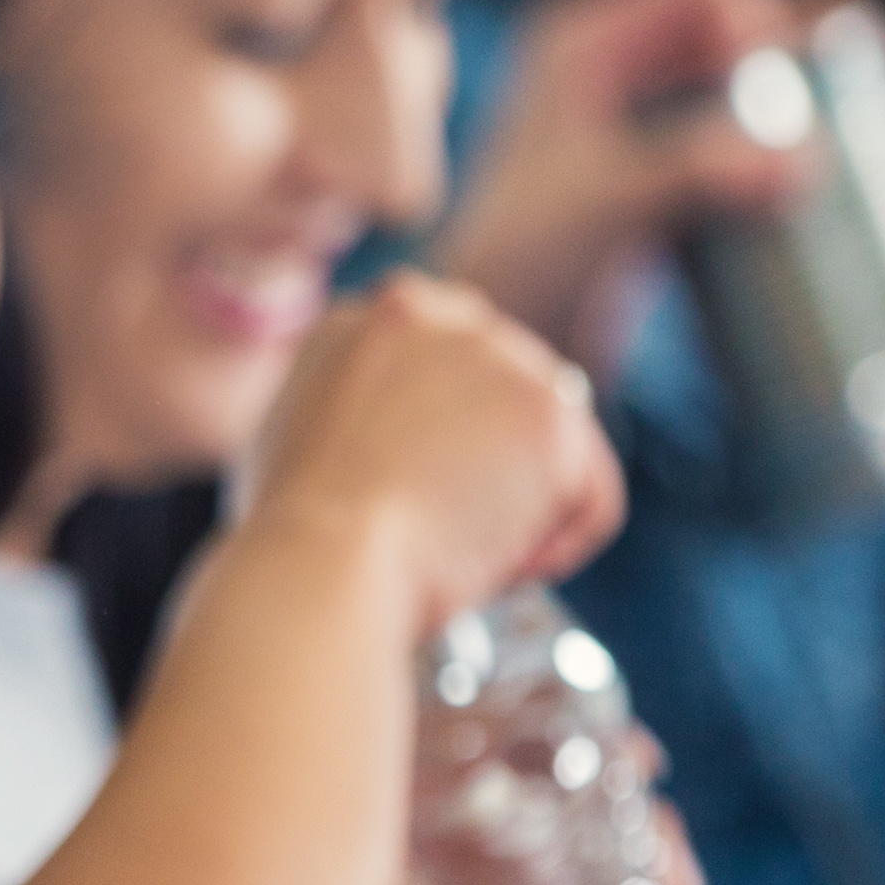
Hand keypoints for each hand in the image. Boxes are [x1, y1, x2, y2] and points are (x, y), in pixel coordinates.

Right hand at [240, 271, 628, 638]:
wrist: (321, 556)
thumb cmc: (291, 537)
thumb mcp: (296, 440)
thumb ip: (353, 415)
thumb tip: (391, 453)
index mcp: (372, 318)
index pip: (450, 369)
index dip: (443, 446)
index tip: (416, 497)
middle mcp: (442, 316)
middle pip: (511, 400)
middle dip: (492, 471)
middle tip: (442, 532)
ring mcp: (503, 358)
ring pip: (554, 452)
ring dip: (520, 512)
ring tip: (460, 555)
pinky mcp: (551, 416)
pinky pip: (593, 500)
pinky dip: (559, 547)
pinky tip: (499, 568)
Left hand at [424, 0, 820, 370]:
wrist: (494, 351)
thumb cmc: (521, 267)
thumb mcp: (602, 204)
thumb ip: (694, 169)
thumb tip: (806, 161)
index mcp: (584, 36)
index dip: (761, 7)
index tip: (784, 84)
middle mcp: (613, 66)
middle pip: (741, 17)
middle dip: (815, 39)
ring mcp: (640, 123)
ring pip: (751, 78)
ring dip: (816, 91)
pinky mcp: (664, 183)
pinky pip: (748, 142)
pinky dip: (796, 150)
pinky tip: (845, 177)